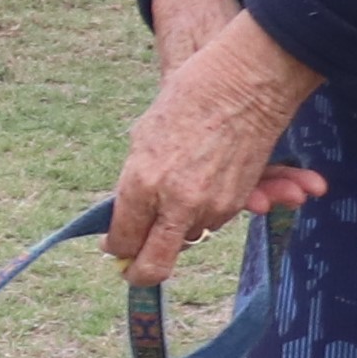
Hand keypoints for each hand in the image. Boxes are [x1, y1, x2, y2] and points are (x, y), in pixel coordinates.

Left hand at [112, 0, 327, 288]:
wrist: (242, 84)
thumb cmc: (187, 101)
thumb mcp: (144, 140)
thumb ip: (135, 186)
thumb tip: (124, 222)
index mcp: (141, 183)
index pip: (122, 240)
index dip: (116, 248)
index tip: (114, 248)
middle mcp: (173, 203)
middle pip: (153, 265)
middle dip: (140, 273)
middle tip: (132, 269)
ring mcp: (207, 207)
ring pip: (186, 241)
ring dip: (177, 229)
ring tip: (178, 191)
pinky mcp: (235, 205)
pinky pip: (210, 223)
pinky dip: (203, 213)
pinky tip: (202, 181)